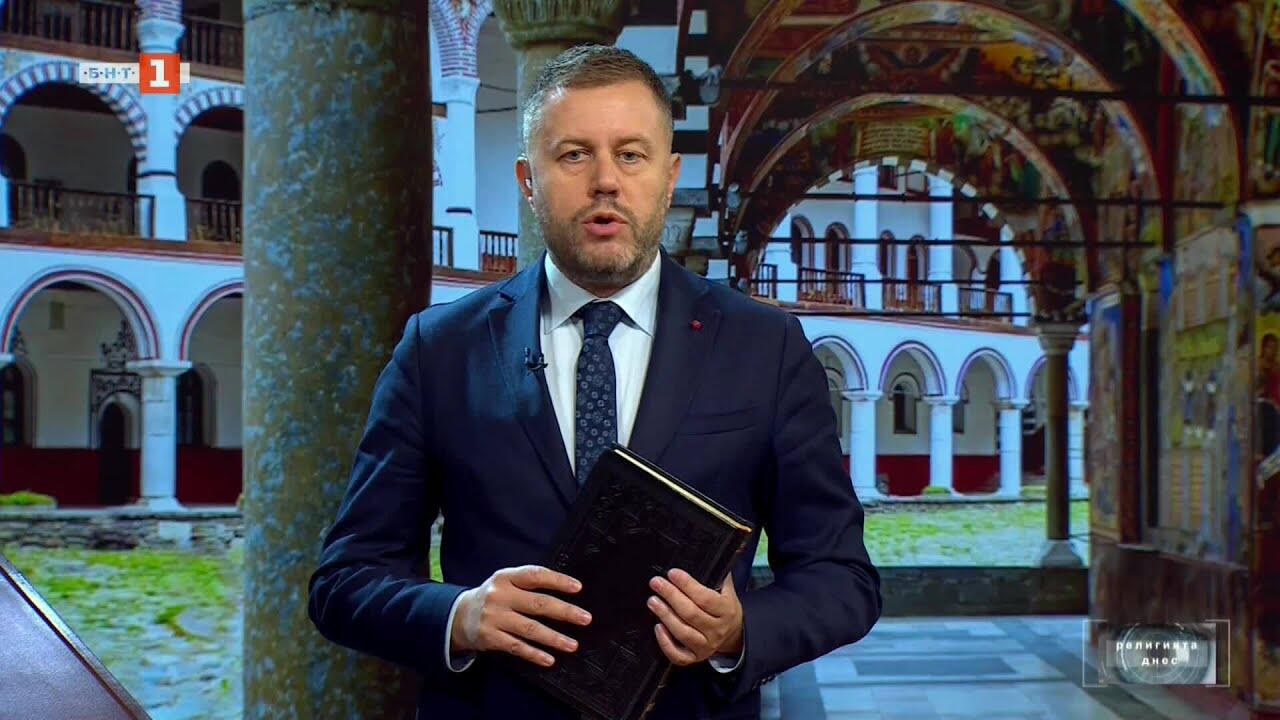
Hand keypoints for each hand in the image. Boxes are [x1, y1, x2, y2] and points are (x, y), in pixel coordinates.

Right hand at [450, 565, 591, 666]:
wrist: (459, 615)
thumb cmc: (494, 596)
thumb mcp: (505, 582)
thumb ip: (528, 583)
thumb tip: (566, 589)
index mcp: (505, 577)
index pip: (534, 575)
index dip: (557, 580)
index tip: (578, 587)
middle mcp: (499, 596)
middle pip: (537, 603)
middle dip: (564, 612)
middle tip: (585, 618)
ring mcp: (493, 617)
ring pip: (529, 629)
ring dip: (553, 638)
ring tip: (573, 644)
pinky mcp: (490, 638)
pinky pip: (516, 647)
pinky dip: (534, 654)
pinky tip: (549, 659)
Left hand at [647, 569, 742, 665]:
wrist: (733, 634)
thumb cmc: (723, 607)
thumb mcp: (727, 591)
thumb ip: (719, 575)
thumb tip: (710, 554)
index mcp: (726, 611)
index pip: (705, 598)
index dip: (687, 585)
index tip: (672, 573)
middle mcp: (717, 630)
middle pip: (691, 614)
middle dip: (671, 596)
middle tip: (656, 583)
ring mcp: (706, 646)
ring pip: (683, 633)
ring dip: (665, 615)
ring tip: (652, 601)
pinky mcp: (695, 657)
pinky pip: (678, 656)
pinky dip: (666, 643)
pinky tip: (657, 628)